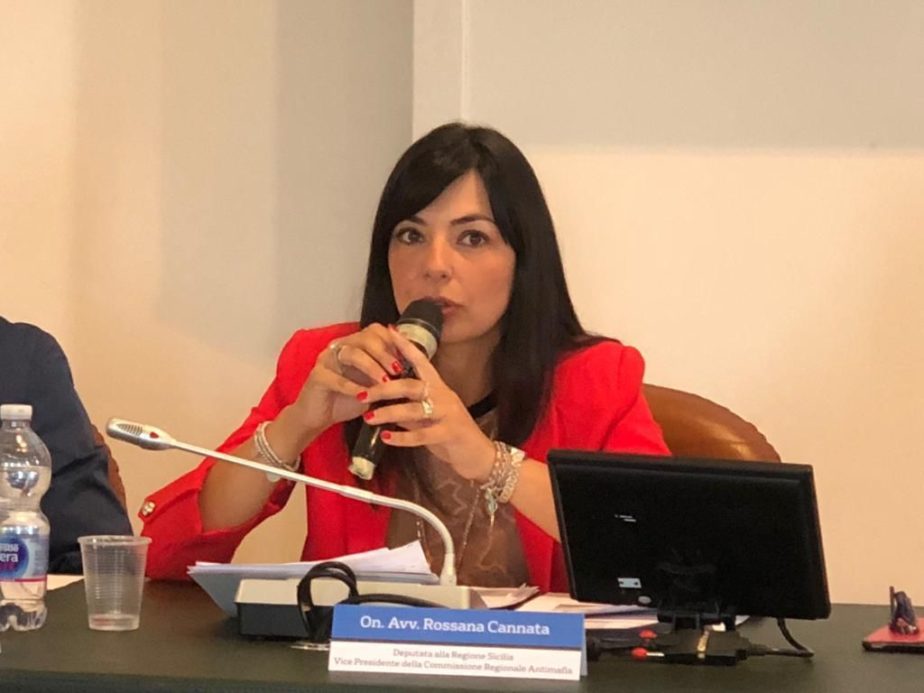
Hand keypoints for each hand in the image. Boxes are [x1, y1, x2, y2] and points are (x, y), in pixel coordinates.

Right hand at [292, 324, 405, 433]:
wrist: (319, 417)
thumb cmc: (348, 400)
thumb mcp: (373, 386)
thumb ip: (386, 375)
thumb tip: (412, 371)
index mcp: (354, 345)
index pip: (375, 331)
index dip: (392, 343)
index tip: (406, 360)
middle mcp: (340, 347)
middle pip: (365, 337)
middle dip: (385, 353)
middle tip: (398, 370)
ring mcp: (326, 359)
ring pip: (351, 353)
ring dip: (371, 367)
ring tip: (384, 382)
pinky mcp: (316, 376)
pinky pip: (336, 378)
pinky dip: (352, 387)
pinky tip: (363, 397)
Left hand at [358, 329, 494, 481]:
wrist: (478, 454)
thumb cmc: (451, 433)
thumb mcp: (429, 417)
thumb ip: (409, 409)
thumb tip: (383, 403)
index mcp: (438, 387)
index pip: (420, 361)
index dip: (405, 346)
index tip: (388, 332)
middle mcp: (443, 396)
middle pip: (411, 385)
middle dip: (384, 388)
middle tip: (362, 394)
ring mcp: (448, 414)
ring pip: (414, 409)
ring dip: (389, 412)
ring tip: (368, 418)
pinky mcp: (449, 433)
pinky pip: (422, 434)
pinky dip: (402, 437)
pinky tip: (386, 437)